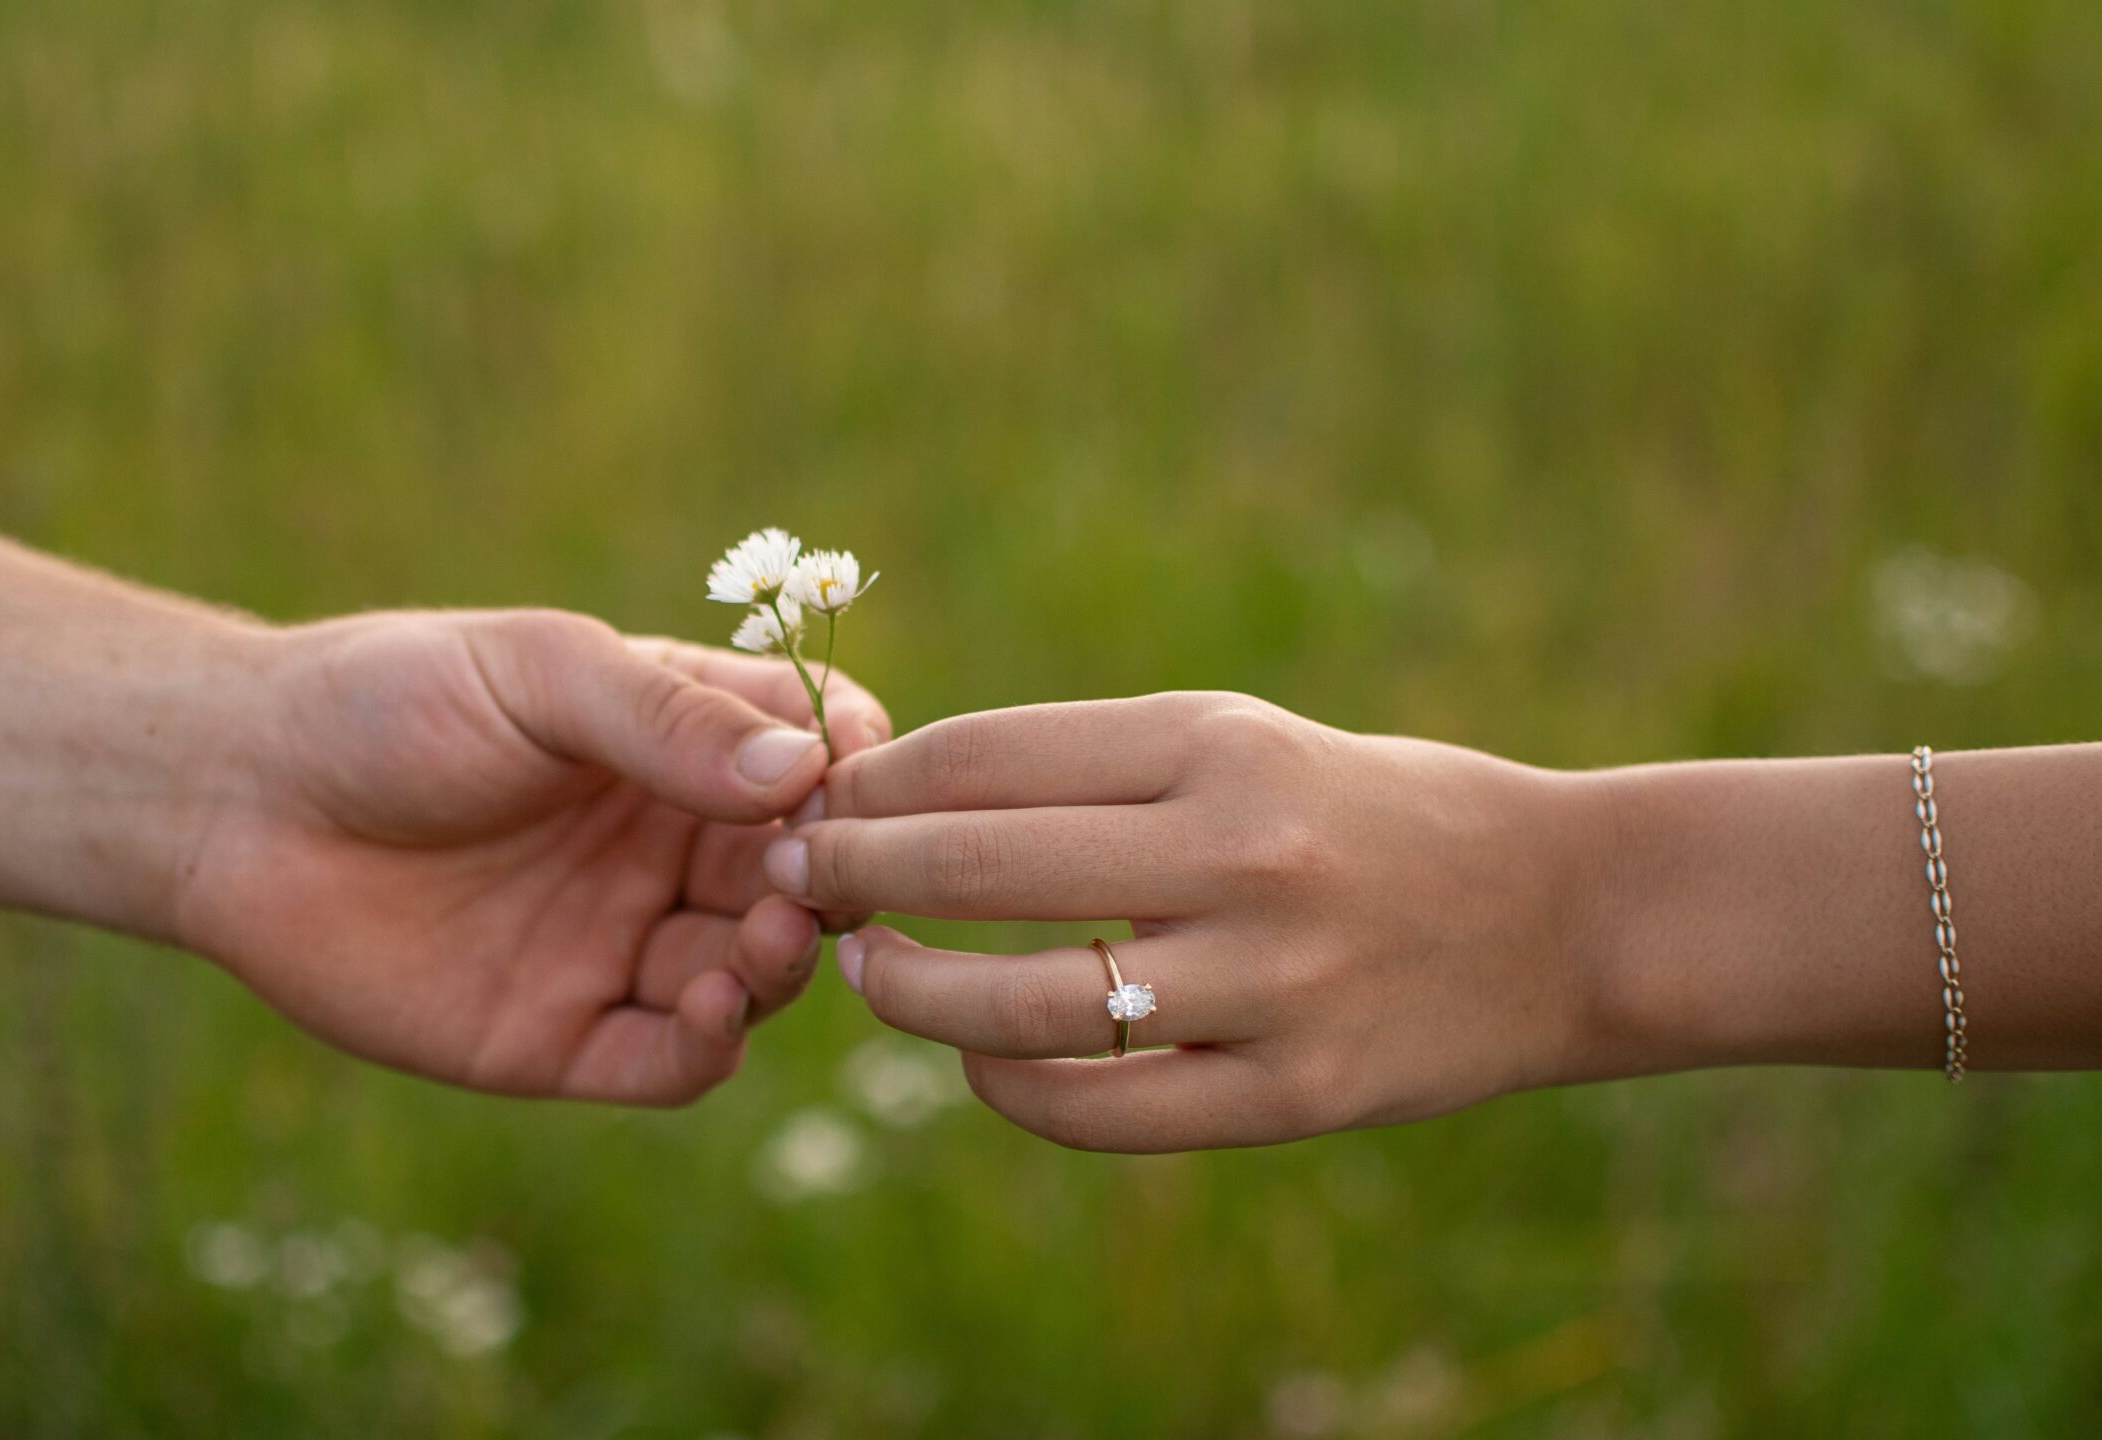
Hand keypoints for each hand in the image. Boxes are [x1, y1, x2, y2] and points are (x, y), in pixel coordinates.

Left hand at [173, 609, 888, 1104]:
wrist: (234, 798)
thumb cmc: (385, 702)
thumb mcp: (537, 675)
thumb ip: (665, 717)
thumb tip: (803, 771)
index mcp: (672, 746)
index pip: (812, 763)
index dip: (853, 776)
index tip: (858, 781)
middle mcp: (661, 849)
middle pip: (797, 880)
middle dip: (823, 883)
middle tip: (805, 880)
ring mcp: (616, 946)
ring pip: (749, 976)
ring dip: (779, 964)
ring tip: (761, 938)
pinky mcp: (559, 1037)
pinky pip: (669, 1063)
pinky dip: (712, 1047)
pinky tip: (712, 1011)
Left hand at [761, 693, 1605, 1149]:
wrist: (1564, 913)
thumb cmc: (1371, 812)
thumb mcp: (1246, 740)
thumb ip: (1096, 767)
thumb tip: (909, 798)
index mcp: (1219, 742)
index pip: (987, 753)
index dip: (873, 781)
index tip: (815, 800)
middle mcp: (1239, 853)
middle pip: (976, 864)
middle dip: (849, 873)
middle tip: (790, 878)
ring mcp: (1269, 984)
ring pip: (1021, 1004)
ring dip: (907, 990)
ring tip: (864, 970)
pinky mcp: (1292, 1094)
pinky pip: (1100, 1111)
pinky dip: (1008, 1087)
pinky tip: (978, 1061)